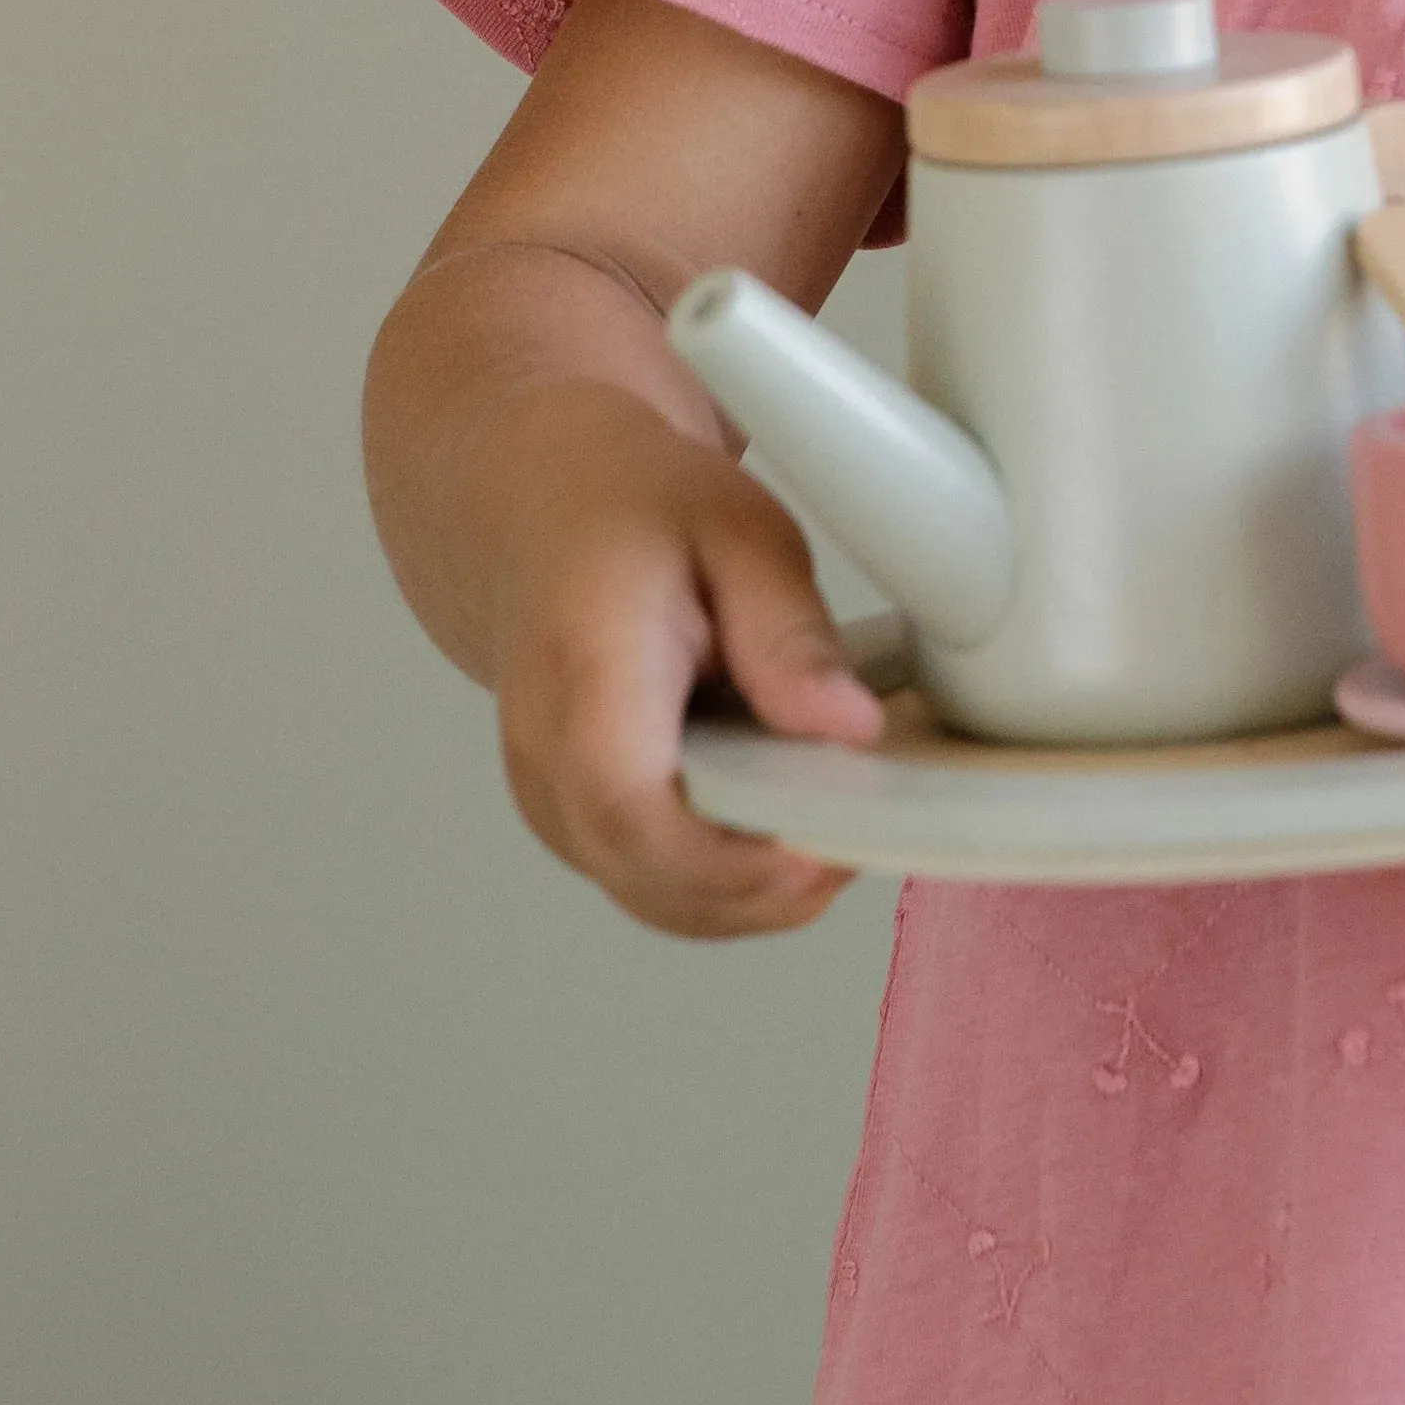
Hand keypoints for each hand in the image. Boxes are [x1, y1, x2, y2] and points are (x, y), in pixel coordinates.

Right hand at [475, 381, 884, 935]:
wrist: (544, 505)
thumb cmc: (637, 508)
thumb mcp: (741, 528)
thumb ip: (791, 631)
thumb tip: (849, 729)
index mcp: (584, 673)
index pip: (635, 810)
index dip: (731, 857)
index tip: (822, 851)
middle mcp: (545, 758)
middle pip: (649, 879)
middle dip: (766, 888)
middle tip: (860, 839)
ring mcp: (548, 800)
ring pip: (653, 899)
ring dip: (752, 894)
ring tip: (836, 825)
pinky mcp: (572, 820)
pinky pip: (651, 882)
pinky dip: (724, 880)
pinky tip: (784, 826)